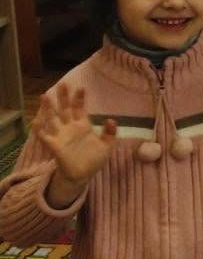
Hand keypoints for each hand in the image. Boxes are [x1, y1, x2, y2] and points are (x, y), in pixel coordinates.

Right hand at [34, 85, 116, 204]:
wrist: (83, 175)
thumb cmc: (94, 159)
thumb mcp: (107, 146)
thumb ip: (110, 133)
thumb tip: (111, 120)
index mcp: (83, 126)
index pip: (80, 108)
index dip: (80, 98)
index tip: (82, 87)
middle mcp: (70, 127)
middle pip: (65, 109)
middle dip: (63, 97)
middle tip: (62, 83)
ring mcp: (61, 135)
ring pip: (52, 118)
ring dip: (48, 108)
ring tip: (44, 96)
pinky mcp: (54, 145)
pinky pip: (44, 136)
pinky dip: (39, 129)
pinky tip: (35, 121)